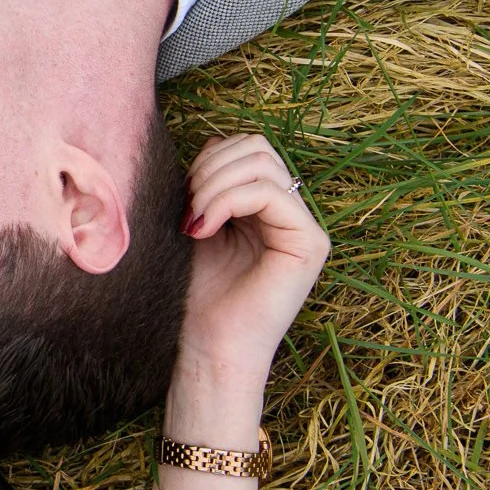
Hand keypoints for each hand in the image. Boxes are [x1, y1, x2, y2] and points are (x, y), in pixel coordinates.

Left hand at [175, 135, 328, 389]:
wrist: (206, 347)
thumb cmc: (194, 293)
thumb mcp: (194, 224)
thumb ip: (205, 185)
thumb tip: (206, 142)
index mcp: (264, 205)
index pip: (244, 148)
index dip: (206, 160)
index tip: (180, 197)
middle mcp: (290, 212)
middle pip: (256, 146)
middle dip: (210, 167)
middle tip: (186, 207)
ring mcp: (304, 227)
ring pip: (263, 162)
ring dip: (215, 183)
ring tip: (194, 220)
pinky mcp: (310, 243)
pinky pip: (271, 193)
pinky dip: (228, 200)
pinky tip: (204, 229)